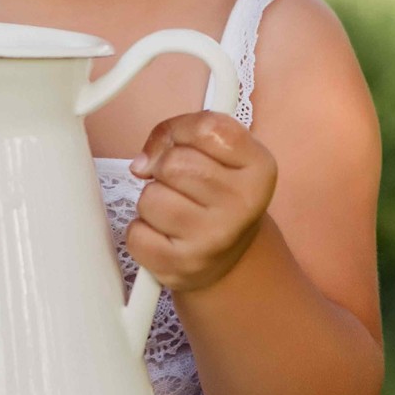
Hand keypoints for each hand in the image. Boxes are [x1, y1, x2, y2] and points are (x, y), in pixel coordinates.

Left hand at [127, 111, 276, 293]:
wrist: (231, 257)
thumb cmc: (220, 195)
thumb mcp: (222, 154)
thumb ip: (186, 133)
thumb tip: (143, 163)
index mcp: (259, 167)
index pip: (206, 128)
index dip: (180, 130)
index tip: (178, 144)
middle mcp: (242, 205)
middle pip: (173, 163)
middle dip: (163, 167)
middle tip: (178, 183)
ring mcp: (212, 240)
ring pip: (150, 197)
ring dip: (152, 199)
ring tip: (174, 210)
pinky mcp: (181, 266)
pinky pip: (135, 233)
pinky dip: (141, 230)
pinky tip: (164, 234)